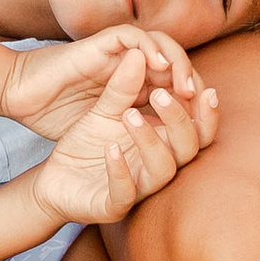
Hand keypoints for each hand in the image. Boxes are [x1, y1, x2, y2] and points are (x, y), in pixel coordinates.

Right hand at [0, 22, 202, 142]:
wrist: (21, 97)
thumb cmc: (57, 116)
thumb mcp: (103, 135)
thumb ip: (132, 141)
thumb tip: (163, 161)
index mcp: (136, 89)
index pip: (178, 89)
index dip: (194, 105)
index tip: (202, 127)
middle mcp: (133, 68)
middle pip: (180, 65)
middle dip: (195, 83)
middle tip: (203, 103)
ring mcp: (119, 52)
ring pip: (165, 45)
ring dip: (180, 64)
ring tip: (186, 87)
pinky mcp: (102, 42)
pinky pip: (135, 37)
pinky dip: (152, 49)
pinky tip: (160, 67)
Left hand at [29, 43, 216, 226]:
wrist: (53, 178)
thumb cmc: (88, 144)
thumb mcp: (105, 110)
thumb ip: (124, 87)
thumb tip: (139, 54)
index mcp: (165, 145)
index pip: (198, 130)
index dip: (206, 113)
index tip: (203, 88)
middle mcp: (157, 168)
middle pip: (189, 148)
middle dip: (178, 120)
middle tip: (159, 94)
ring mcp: (138, 190)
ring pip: (162, 171)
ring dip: (150, 141)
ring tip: (129, 115)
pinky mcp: (111, 206)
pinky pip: (124, 192)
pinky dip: (120, 171)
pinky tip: (110, 148)